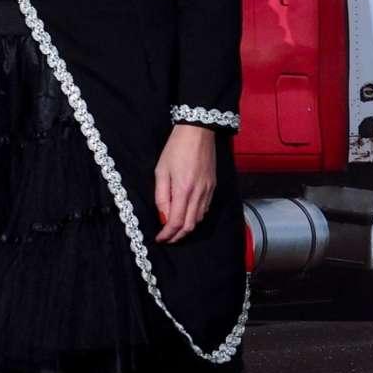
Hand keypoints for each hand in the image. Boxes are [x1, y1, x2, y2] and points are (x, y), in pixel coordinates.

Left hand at [154, 124, 215, 242]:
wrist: (198, 133)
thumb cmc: (176, 149)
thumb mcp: (161, 171)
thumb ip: (161, 196)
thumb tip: (163, 215)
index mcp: (184, 190)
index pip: (176, 221)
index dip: (167, 234)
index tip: (160, 238)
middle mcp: (199, 194)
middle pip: (190, 225)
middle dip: (177, 236)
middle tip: (167, 239)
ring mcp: (208, 191)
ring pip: (199, 219)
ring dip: (186, 228)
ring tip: (174, 229)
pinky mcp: (213, 187)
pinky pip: (205, 209)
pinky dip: (195, 217)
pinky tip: (187, 215)